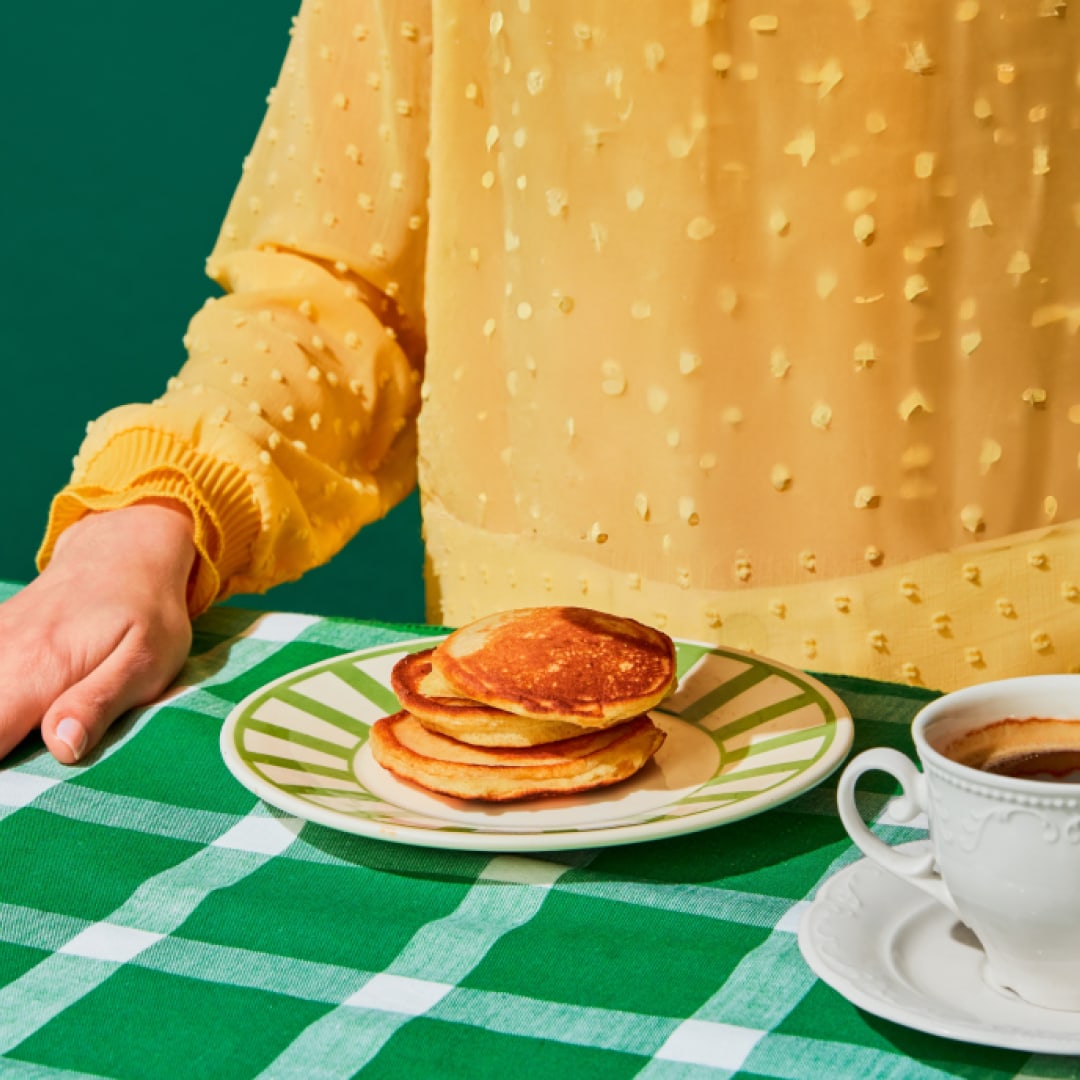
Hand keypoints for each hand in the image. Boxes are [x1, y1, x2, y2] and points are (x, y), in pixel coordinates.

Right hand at [0, 501, 196, 763]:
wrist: (124, 552)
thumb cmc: (147, 612)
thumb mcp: (145, 661)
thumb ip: (99, 703)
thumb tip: (60, 748)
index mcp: (36, 672)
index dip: (1, 781)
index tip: (18, 805)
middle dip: (4, 757)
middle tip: (30, 789)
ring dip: (3, 727)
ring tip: (28, 743)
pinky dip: (2, 698)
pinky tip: (23, 709)